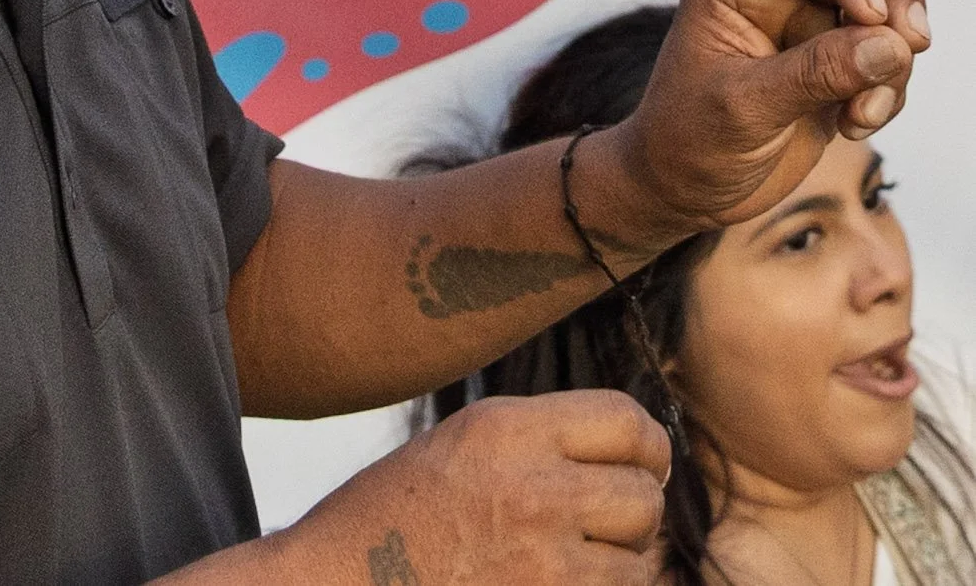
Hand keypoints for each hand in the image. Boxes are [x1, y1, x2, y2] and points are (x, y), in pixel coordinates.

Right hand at [249, 391, 668, 585]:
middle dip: (634, 507)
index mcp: (505, 428)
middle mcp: (533, 488)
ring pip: (640, 559)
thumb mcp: (462, 442)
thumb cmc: (394, 512)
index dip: (646, 443)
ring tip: (569, 556)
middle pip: (644, 493)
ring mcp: (545, 560)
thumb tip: (628, 444)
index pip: (627, 420)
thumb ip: (538, 437)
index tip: (640, 461)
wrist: (343, 581)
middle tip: (603, 517)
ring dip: (620, 561)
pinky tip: (556, 582)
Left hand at [604, 0, 928, 239]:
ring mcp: (807, 31)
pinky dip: (890, 89)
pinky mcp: (834, 68)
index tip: (876, 18)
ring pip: (882, 8)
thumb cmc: (687, 140)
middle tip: (911, 45)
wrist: (683, 190)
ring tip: (862, 113)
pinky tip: (855, 125)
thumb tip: (889, 44)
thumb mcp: (743, 107)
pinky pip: (887, 58)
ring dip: (893, 57)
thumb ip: (815, 73)